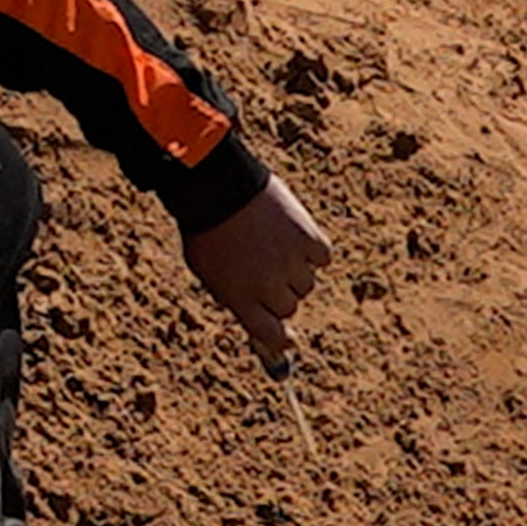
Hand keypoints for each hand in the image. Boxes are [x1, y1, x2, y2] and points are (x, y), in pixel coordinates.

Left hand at [186, 178, 331, 374]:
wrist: (215, 187)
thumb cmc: (205, 230)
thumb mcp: (208, 271)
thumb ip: (236, 298)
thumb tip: (262, 323)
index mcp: (241, 300)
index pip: (272, 335)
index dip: (280, 338)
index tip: (285, 337)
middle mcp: (269, 288)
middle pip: (289, 307)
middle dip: (278, 293)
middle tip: (262, 268)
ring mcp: (291, 264)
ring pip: (307, 283)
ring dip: (294, 270)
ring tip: (269, 243)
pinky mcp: (309, 239)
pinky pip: (322, 257)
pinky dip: (311, 248)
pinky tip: (289, 232)